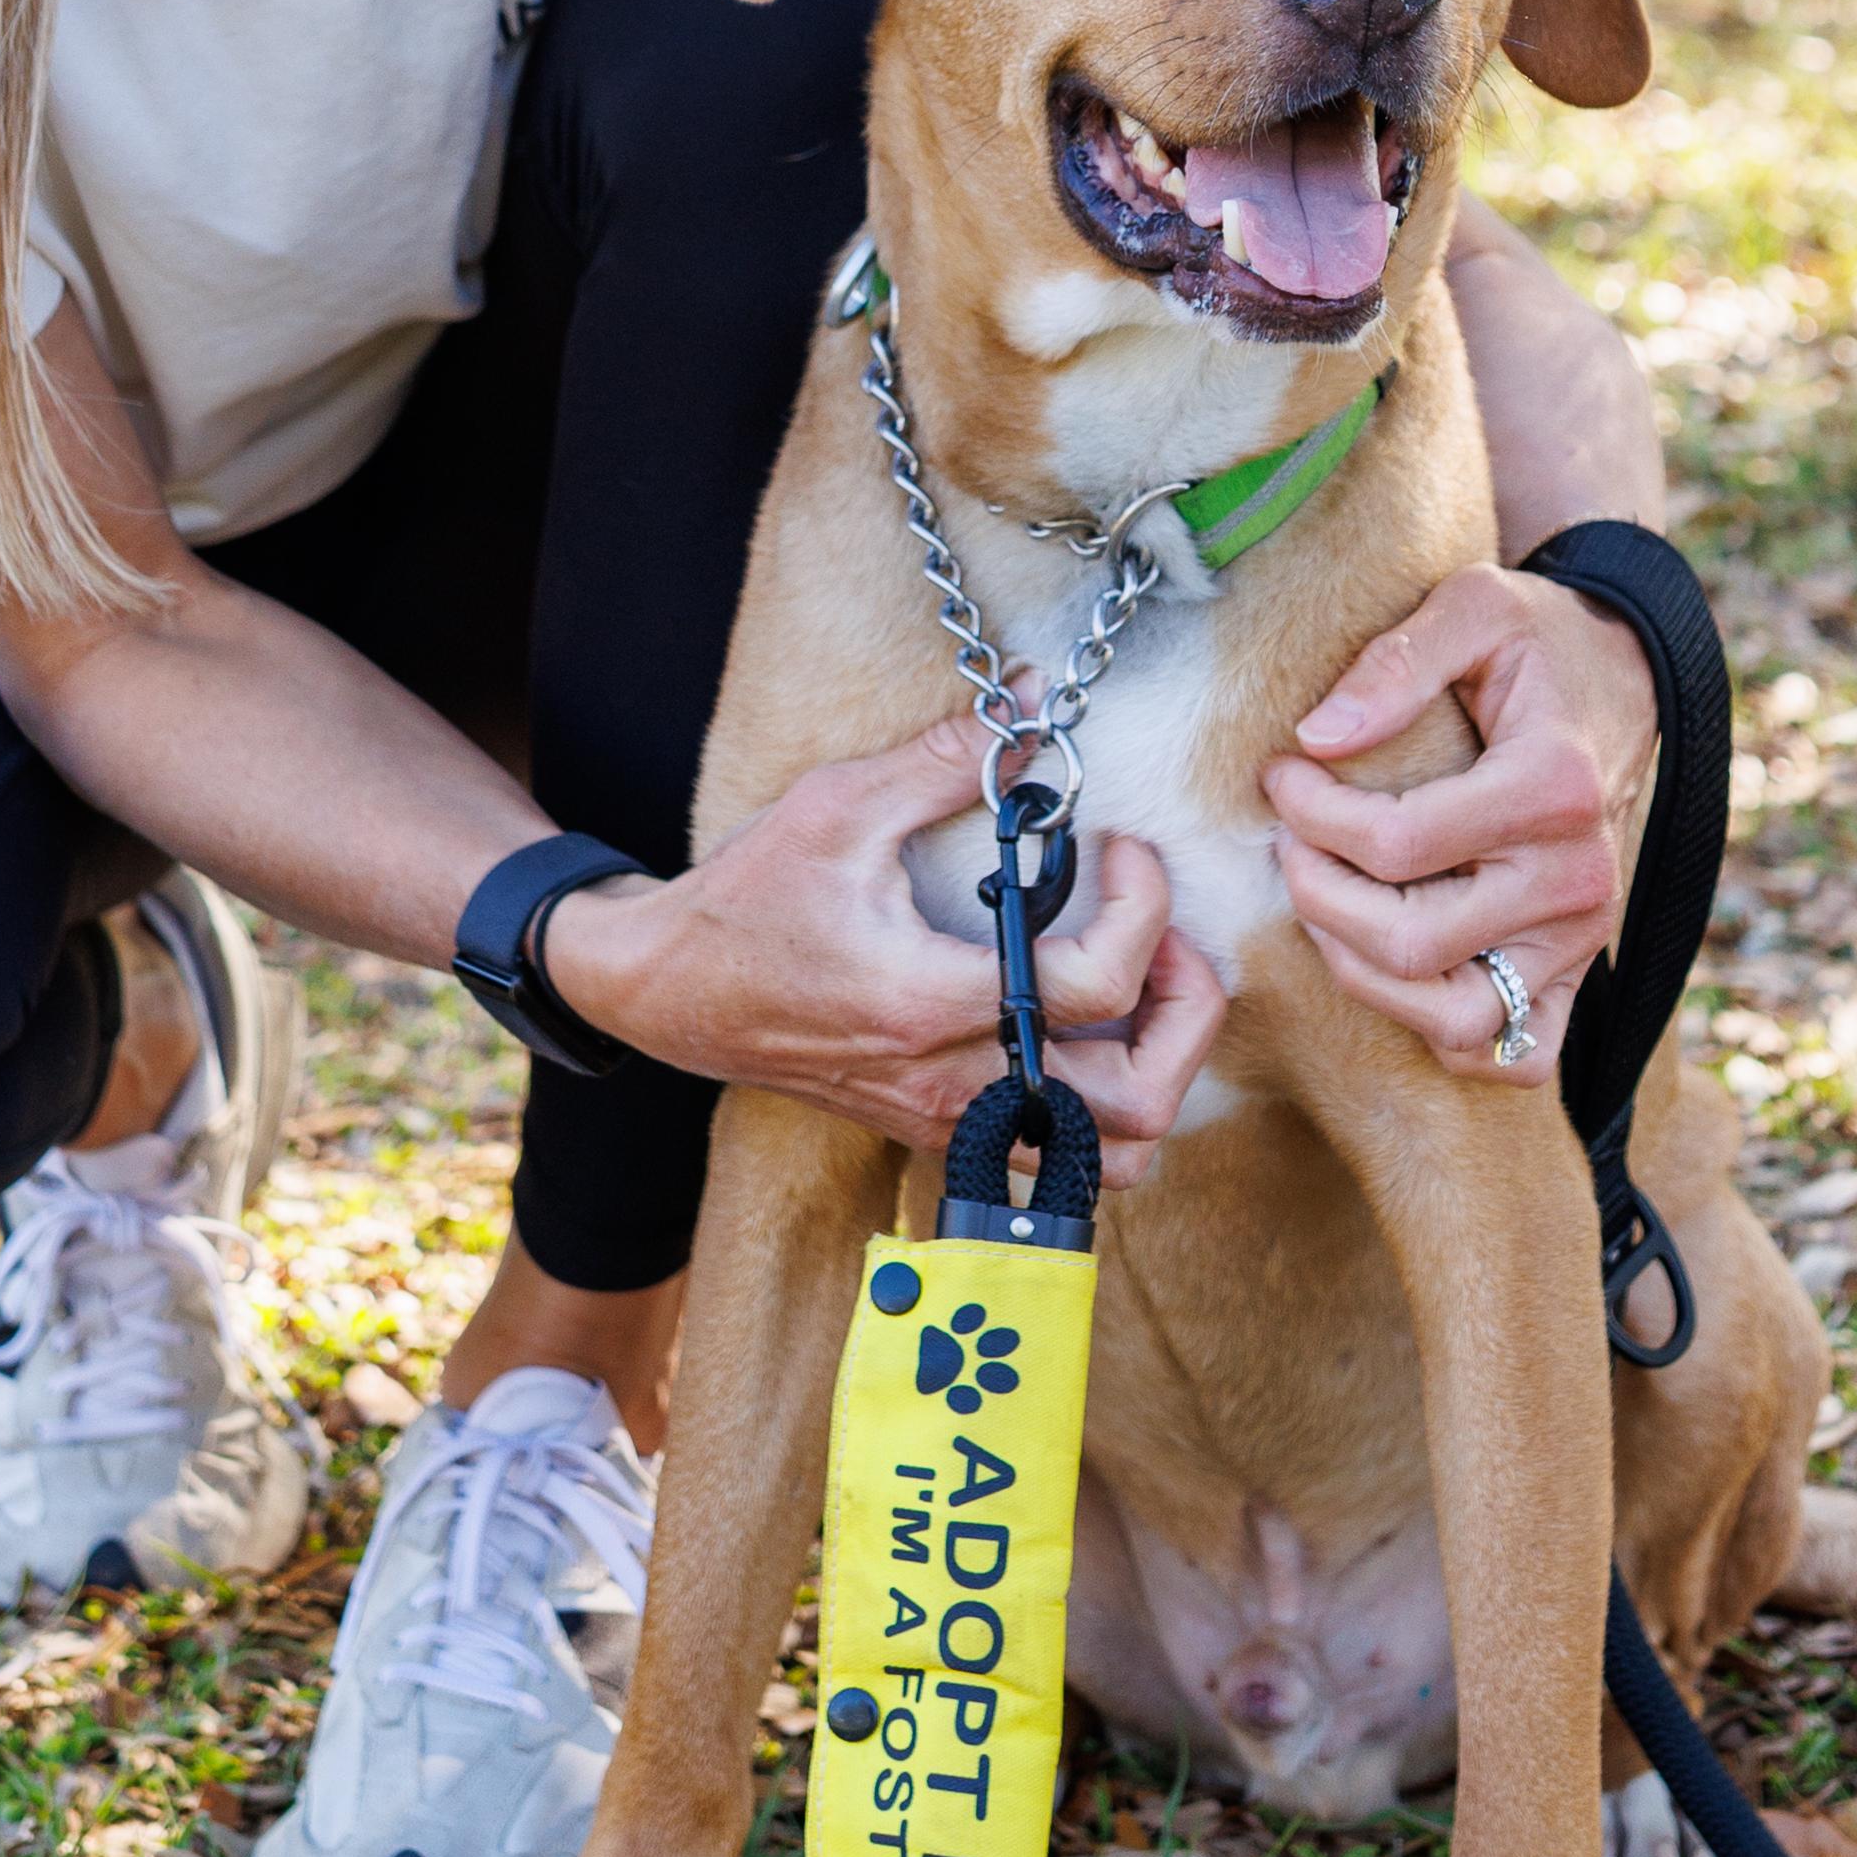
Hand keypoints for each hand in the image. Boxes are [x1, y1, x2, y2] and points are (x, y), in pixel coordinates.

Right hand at [557, 720, 1230, 1174]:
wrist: (670, 993)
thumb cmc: (748, 902)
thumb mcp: (840, 808)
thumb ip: (947, 758)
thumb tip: (1033, 698)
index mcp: (936, 1005)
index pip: (1098, 986)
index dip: (1143, 908)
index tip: (1121, 849)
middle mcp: (956, 1083)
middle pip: (1140, 1103)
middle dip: (1186, 1015)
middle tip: (1166, 940)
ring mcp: (951, 1120)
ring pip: (1114, 1158)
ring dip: (1156, 1073)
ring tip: (1138, 991)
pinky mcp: (943, 1131)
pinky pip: (1064, 1156)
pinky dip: (1107, 1104)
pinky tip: (1084, 1022)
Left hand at [1266, 559, 1655, 1079]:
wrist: (1626, 678)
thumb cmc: (1540, 641)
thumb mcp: (1474, 606)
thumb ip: (1394, 663)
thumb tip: (1316, 738)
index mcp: (1552, 787)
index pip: (1396, 844)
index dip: (1311, 816)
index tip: (1279, 774)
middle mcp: (1577, 878)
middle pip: (1411, 944)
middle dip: (1318, 898)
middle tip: (1288, 843)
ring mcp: (1583, 937)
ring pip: (1458, 1021)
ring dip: (1365, 976)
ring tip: (1328, 905)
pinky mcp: (1579, 970)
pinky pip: (1515, 1054)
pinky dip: (1447, 1036)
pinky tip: (1397, 971)